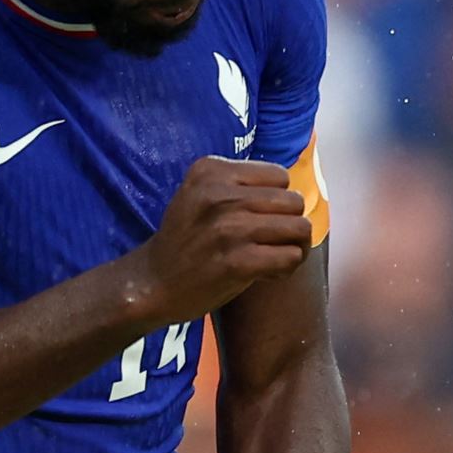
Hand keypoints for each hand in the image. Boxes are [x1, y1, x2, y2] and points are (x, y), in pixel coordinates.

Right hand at [128, 156, 312, 323]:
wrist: (153, 282)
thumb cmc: (185, 239)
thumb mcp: (199, 194)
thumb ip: (239, 186)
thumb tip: (295, 195)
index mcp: (210, 170)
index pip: (280, 176)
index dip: (276, 200)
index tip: (259, 219)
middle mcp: (218, 193)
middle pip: (294, 201)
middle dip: (290, 223)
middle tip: (271, 242)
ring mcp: (228, 227)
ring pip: (299, 228)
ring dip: (293, 247)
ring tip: (272, 257)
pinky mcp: (236, 261)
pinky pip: (290, 257)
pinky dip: (285, 268)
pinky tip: (266, 273)